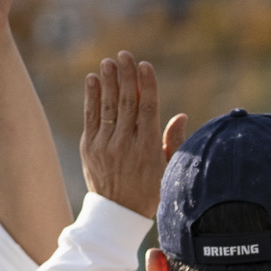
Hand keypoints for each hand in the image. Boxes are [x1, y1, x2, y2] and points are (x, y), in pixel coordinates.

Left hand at [80, 53, 185, 219]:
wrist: (117, 215)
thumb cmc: (150, 191)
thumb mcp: (168, 170)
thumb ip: (173, 142)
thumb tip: (180, 115)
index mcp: (147, 149)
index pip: (148, 110)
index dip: (147, 86)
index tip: (145, 66)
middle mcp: (125, 145)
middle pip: (126, 103)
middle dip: (126, 77)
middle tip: (124, 55)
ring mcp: (104, 146)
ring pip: (108, 107)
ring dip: (108, 82)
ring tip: (108, 62)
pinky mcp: (90, 147)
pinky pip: (91, 117)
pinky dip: (92, 97)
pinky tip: (94, 80)